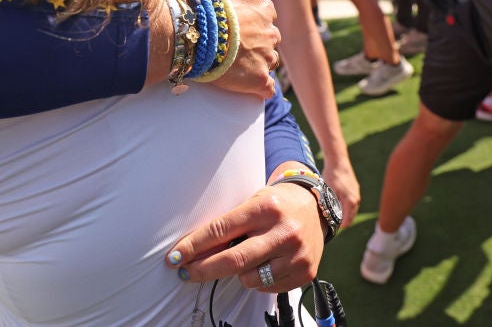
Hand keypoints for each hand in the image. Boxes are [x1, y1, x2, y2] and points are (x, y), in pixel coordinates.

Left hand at [166, 176, 323, 291]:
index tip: (175, 257)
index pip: (221, 229)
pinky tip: (262, 264)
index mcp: (266, 208)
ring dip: (237, 273)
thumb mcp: (252, 203)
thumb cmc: (276, 204)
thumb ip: (229, 226)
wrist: (316, 207)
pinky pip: (267, 287)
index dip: (193, 246)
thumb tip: (196, 252)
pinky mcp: (305, 273)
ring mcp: (296, 254)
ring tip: (245, 257)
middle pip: (233, 260)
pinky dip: (257, 280)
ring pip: (249, 278)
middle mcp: (283, 231)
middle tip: (184, 272)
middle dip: (202, 269)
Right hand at [201, 0, 280, 99]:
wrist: (194, 28)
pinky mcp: (258, 79)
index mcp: (264, 9)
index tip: (233, 26)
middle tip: (233, 46)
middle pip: (268, 39)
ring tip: (236, 65)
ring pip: (269, 61)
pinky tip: (249, 86)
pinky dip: (260, 87)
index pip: (265, 16)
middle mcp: (270, 32)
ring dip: (257, 63)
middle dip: (256, 42)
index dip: (249, 21)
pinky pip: (266, 88)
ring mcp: (266, 57)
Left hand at [322, 160, 359, 228]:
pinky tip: (337, 202)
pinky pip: (352, 202)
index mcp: (350, 202)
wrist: (338, 161)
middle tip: (330, 219)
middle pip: (350, 217)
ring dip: (343, 212)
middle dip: (341, 220)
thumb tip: (327, 217)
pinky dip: (346, 205)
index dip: (337, 225)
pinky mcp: (355, 189)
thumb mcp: (328, 192)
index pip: (346, 222)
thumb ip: (330, 206)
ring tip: (332, 210)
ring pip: (351, 210)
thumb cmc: (331, 176)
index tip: (329, 224)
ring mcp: (357, 194)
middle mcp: (356, 200)